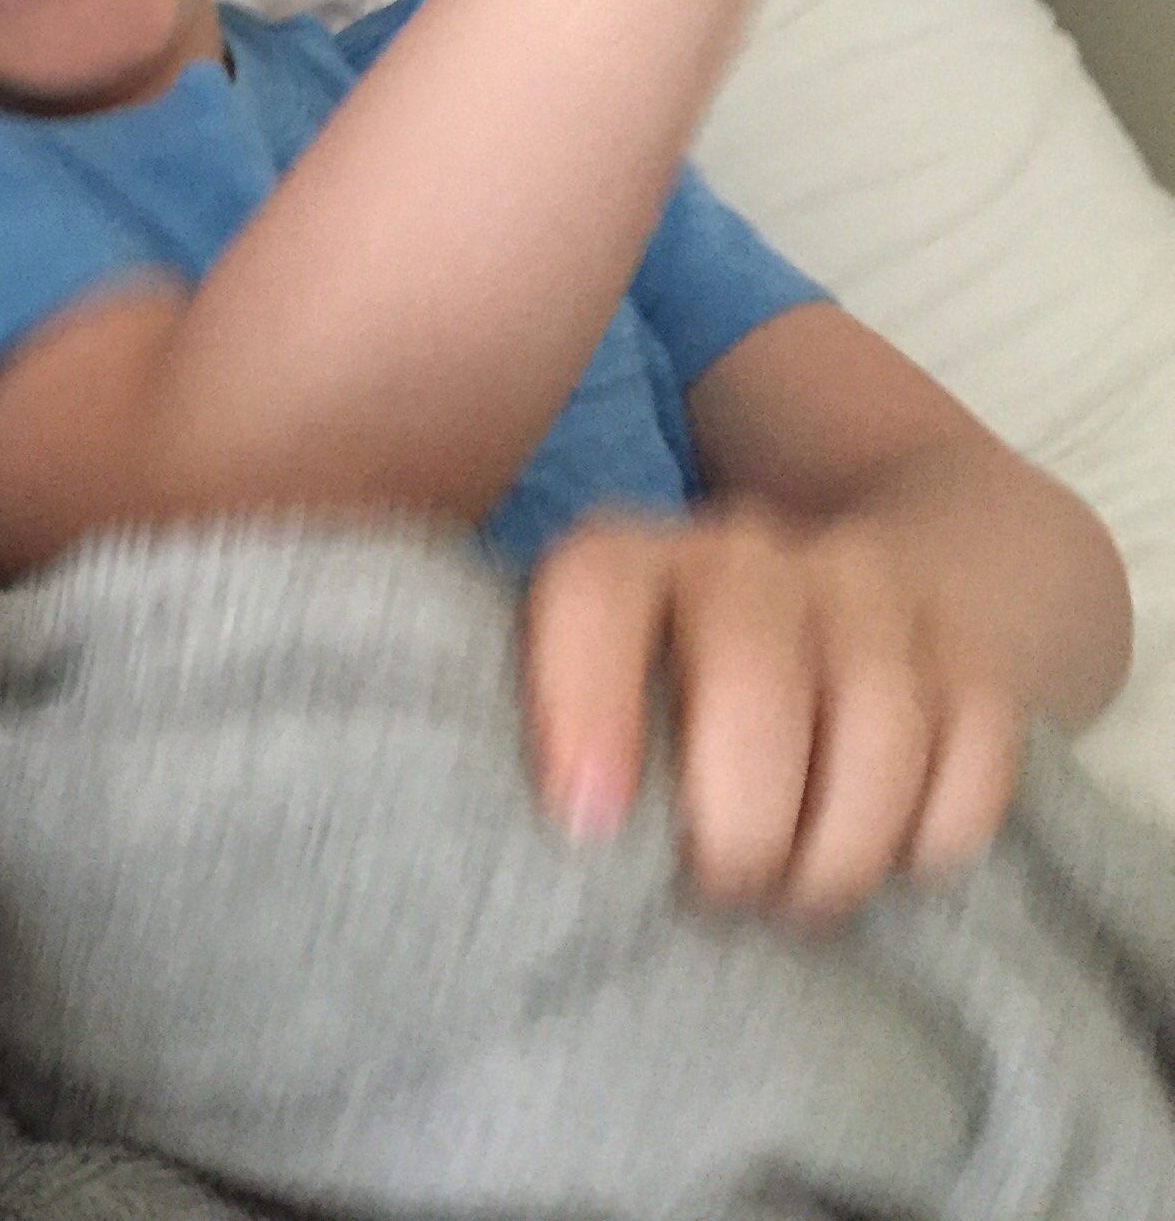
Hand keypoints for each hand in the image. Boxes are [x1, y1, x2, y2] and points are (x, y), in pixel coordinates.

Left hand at [523, 506, 1021, 925]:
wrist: (854, 595)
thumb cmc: (666, 679)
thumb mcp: (577, 679)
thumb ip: (529, 730)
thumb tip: (487, 832)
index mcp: (624, 556)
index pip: (599, 595)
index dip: (588, 702)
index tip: (589, 825)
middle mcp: (744, 554)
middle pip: (754, 678)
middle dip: (740, 823)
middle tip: (718, 898)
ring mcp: (867, 594)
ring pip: (877, 732)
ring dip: (837, 851)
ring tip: (794, 905)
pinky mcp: (970, 654)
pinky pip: (972, 763)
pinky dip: (930, 840)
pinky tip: (886, 868)